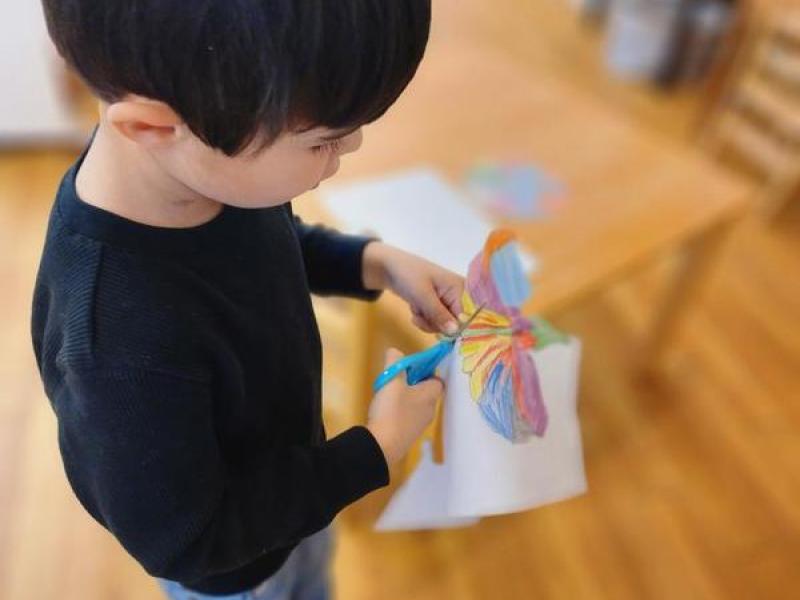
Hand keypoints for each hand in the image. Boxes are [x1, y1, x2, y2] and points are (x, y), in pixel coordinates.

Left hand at [362, 242, 464, 334]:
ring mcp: (448, 301)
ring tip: (416, 309)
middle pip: (454, 324)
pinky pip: (435, 322)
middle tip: (419, 315)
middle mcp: (458, 295)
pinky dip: (423, 318)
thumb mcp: (423, 295)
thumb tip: (455, 332)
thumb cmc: (408, 275)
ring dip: (426, 321)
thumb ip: (439, 315)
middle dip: (434, 323)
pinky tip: (415, 308)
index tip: (435, 327)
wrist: (388, 268)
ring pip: (443, 325)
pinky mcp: (438, 306)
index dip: (452, 327)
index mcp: (461, 288)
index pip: (465, 317)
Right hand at [367, 348, 442, 466]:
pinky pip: (407, 417)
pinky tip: (384, 411)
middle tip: (396, 379)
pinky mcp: (408, 436)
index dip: (427, 372)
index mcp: (431, 395)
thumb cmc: (392, 409)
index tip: (411, 368)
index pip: (439, 380)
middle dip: (413, 383)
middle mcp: (430, 411)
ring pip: (416, 405)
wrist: (382, 445)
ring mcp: (419, 425)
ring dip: (405, 398)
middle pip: (427, 392)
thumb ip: (395, 362)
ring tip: (387, 395)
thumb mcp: (392, 380)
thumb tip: (395, 351)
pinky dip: (399, 411)